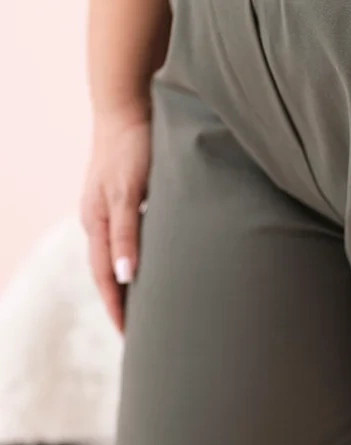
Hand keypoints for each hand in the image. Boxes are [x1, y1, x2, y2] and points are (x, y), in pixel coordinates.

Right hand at [80, 104, 150, 331]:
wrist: (129, 104)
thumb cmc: (132, 146)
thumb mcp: (128, 191)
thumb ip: (127, 232)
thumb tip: (123, 277)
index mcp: (98, 222)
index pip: (105, 279)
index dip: (117, 309)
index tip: (130, 340)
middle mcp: (101, 219)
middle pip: (109, 272)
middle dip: (122, 304)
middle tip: (142, 336)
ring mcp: (112, 207)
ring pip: (120, 255)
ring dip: (131, 282)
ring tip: (150, 308)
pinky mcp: (127, 195)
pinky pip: (131, 236)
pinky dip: (140, 257)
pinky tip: (157, 264)